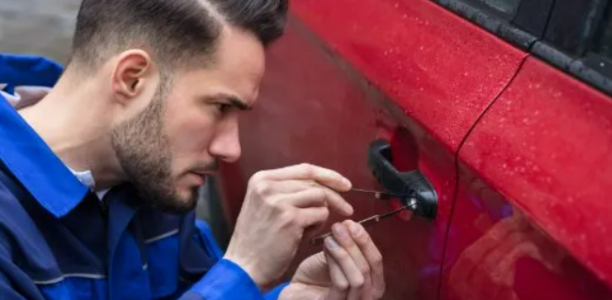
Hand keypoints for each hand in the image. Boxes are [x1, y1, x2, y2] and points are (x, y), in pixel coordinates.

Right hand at [224, 164, 353, 287]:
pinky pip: (321, 214)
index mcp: (262, 178)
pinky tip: (306, 235)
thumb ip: (288, 190)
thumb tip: (323, 184)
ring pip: (320, 197)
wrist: (244, 265)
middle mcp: (268, 185)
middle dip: (335, 196)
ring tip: (309, 227)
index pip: (304, 169)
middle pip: (314, 182)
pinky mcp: (290, 219)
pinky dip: (319, 225)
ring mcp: (279, 201)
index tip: (344, 184)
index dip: (328, 175)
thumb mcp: (265, 204)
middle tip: (347, 209)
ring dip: (322, 213)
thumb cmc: (258, 238)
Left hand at [279, 221, 384, 299]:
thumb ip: (346, 246)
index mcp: (371, 283)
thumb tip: (350, 225)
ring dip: (346, 252)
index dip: (366, 240)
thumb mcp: (335, 256)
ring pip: (359, 277)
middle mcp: (367, 296)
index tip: (352, 223)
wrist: (295, 291)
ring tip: (331, 235)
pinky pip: (342, 284)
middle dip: (357, 243)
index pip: (376, 261)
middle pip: (370, 268)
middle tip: (341, 226)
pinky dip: (337, 262)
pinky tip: (327, 246)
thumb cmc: (315, 276)